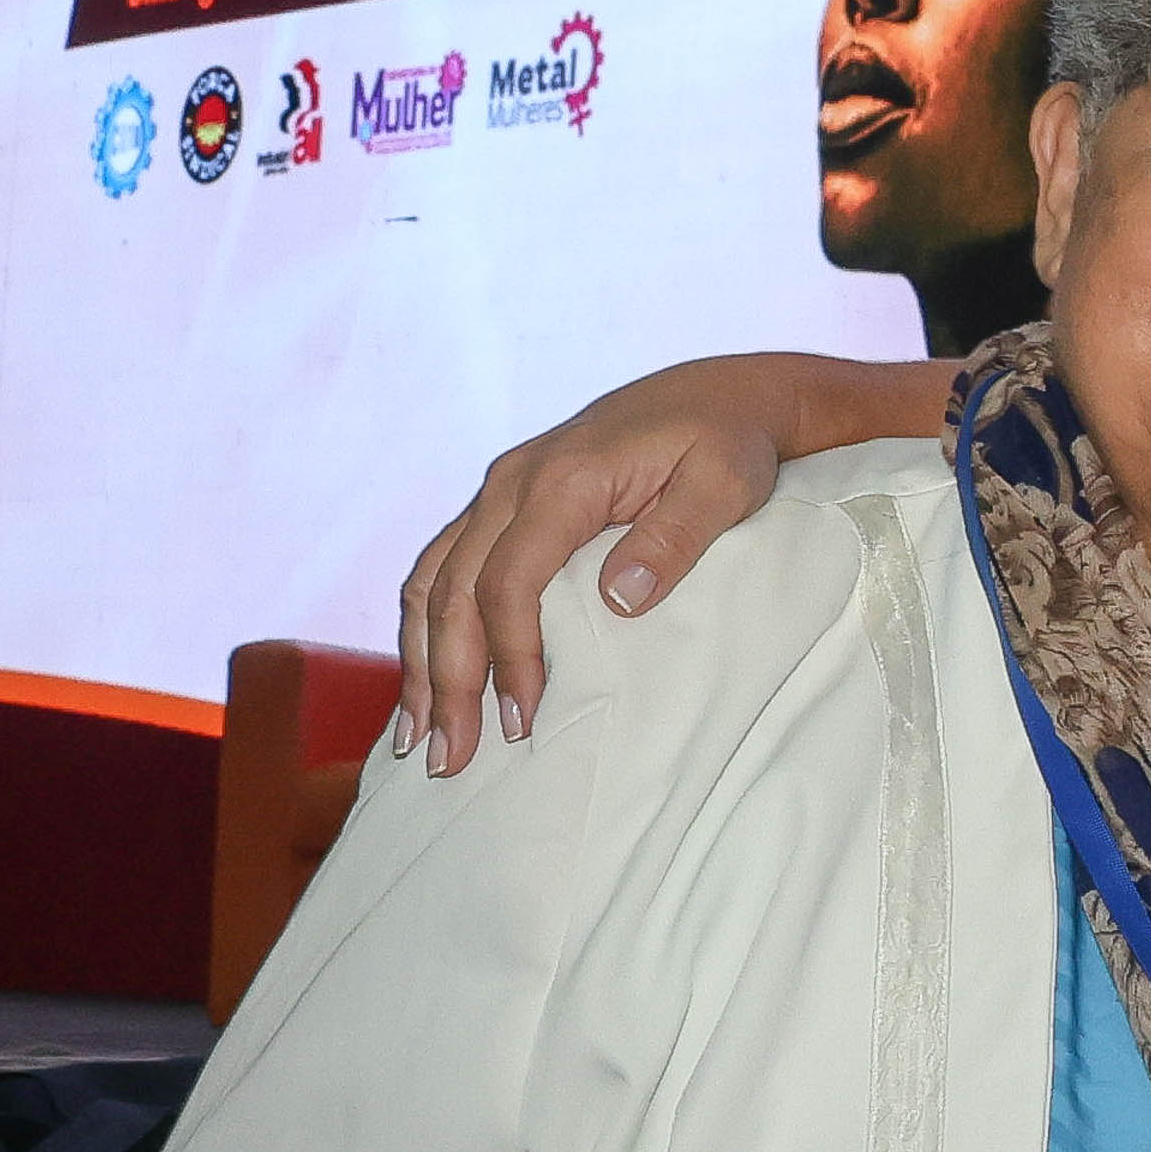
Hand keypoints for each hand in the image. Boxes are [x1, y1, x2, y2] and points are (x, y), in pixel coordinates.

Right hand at [390, 357, 862, 767]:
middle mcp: (512, 482)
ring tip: (422, 736)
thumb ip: (673, 538)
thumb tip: (620, 600)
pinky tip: (428, 674)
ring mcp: (500, 489)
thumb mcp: (725, 485)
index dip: (509, 656)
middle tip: (450, 758)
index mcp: (561, 481)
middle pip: (453, 591)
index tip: (521, 720)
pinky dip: (428, 623)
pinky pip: (444, 566)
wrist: (720, 394)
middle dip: (446, 679)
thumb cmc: (729, 442)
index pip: (509, 583)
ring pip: (432, 580)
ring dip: (421, 659)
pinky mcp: (505, 501)